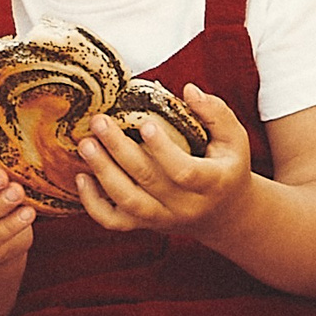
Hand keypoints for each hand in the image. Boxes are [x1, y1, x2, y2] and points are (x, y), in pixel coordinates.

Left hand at [76, 86, 253, 233]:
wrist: (223, 213)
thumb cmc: (227, 166)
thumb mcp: (233, 138)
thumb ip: (215, 112)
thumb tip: (188, 90)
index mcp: (212, 182)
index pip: (185, 171)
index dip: (163, 149)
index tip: (144, 123)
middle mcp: (186, 205)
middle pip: (148, 180)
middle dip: (119, 149)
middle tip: (99, 121)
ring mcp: (162, 218)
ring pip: (128, 202)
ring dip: (103, 172)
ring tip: (86, 144)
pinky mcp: (144, 224)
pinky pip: (114, 221)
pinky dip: (93, 204)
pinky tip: (81, 177)